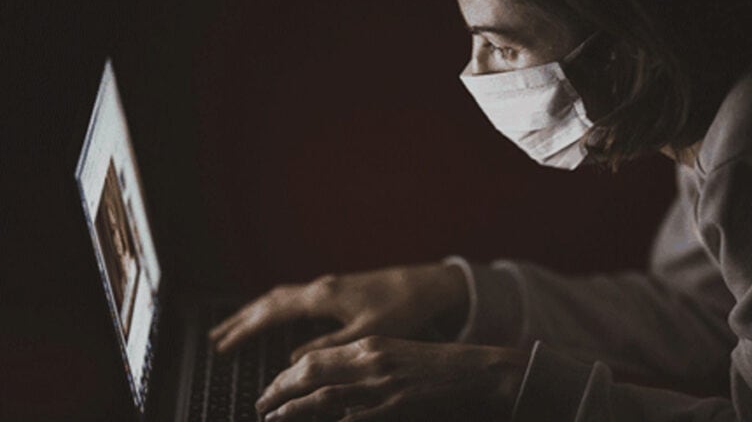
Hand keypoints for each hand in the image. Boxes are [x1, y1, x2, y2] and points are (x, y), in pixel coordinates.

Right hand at [208, 263, 468, 358]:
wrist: (427, 284)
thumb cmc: (402, 309)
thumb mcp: (368, 334)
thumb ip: (330, 347)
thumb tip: (294, 358)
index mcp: (323, 298)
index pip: (272, 313)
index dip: (245, 331)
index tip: (222, 346)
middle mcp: (320, 288)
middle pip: (270, 302)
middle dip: (242, 320)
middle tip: (216, 338)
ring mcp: (328, 286)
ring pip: (281, 297)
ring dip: (256, 311)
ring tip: (236, 326)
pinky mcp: (338, 289)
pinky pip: (294, 296)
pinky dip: (275, 306)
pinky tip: (275, 315)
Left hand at [256, 337, 527, 421]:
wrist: (483, 372)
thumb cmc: (445, 368)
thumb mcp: (400, 357)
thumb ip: (368, 366)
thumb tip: (336, 385)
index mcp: (373, 345)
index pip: (316, 357)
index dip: (288, 373)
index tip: (274, 386)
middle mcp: (371, 360)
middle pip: (310, 371)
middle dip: (279, 388)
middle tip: (262, 403)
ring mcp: (381, 385)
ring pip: (322, 395)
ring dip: (290, 408)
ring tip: (272, 416)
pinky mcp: (394, 406)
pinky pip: (350, 416)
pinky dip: (326, 419)